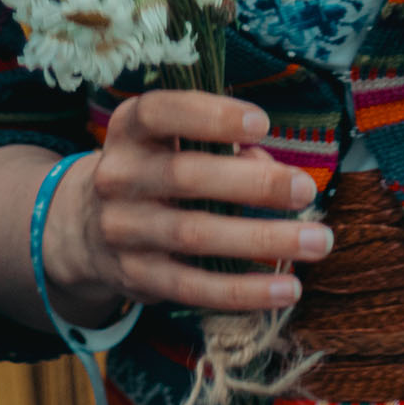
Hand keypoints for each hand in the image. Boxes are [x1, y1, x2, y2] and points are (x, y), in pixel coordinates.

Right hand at [37, 90, 332, 323]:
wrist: (86, 229)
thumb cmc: (154, 170)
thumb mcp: (171, 143)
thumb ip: (220, 147)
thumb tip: (268, 164)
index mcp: (129, 130)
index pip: (161, 113)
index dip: (211, 116)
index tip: (263, 123)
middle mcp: (117, 177)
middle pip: (185, 176)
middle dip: (252, 183)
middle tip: (306, 189)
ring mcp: (122, 230)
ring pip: (194, 235)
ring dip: (262, 239)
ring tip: (317, 240)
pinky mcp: (137, 277)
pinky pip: (194, 287)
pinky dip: (245, 291)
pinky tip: (287, 289)